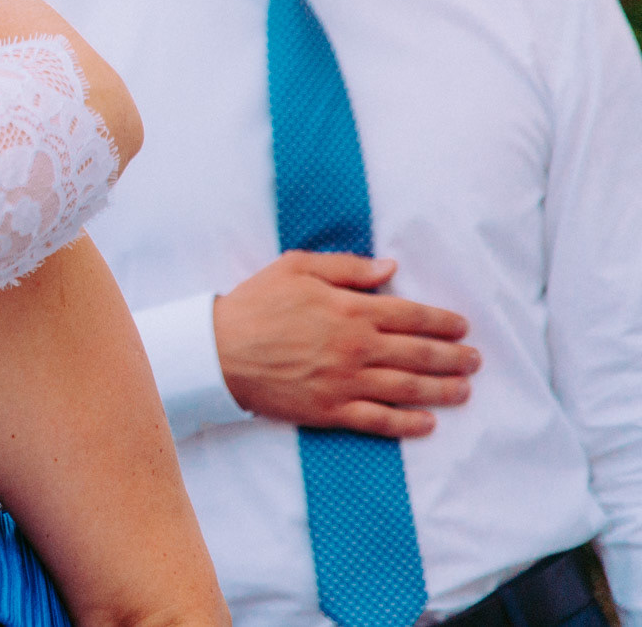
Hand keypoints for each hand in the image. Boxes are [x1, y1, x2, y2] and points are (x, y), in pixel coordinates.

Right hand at [213, 251, 479, 436]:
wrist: (218, 350)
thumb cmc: (255, 304)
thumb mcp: (296, 267)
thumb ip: (347, 268)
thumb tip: (389, 269)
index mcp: (350, 309)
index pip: (411, 315)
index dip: (442, 322)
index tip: (461, 326)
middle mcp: (356, 347)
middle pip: (418, 353)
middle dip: (453, 357)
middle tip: (474, 360)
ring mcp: (346, 381)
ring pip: (408, 388)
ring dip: (442, 390)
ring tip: (464, 390)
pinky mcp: (331, 409)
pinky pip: (379, 420)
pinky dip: (407, 424)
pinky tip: (427, 423)